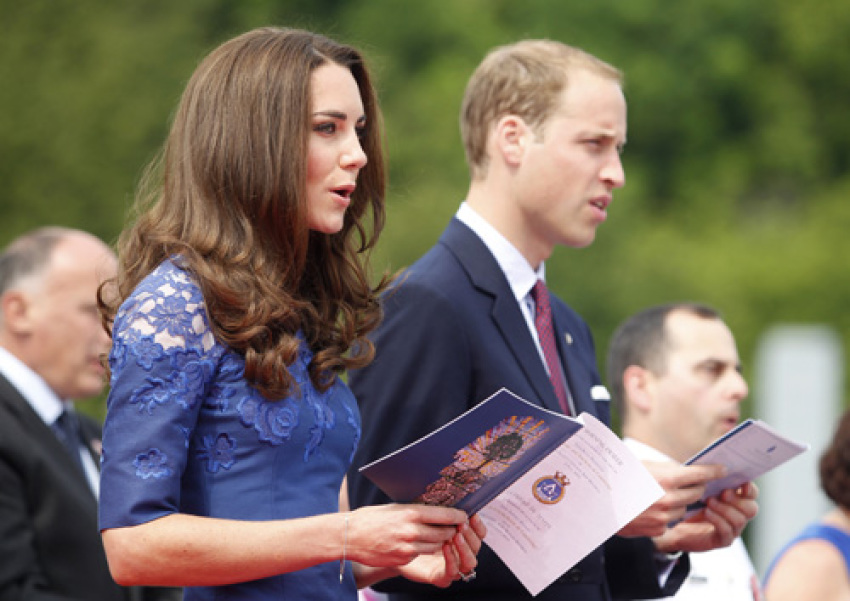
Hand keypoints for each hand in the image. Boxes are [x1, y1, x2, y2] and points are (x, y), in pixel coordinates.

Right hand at [347, 504, 474, 568]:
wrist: (349, 536)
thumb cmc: (371, 517)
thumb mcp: (394, 507)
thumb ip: (414, 510)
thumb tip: (434, 509)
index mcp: (411, 513)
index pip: (445, 515)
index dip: (458, 516)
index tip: (464, 516)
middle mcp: (412, 531)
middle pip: (445, 533)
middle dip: (451, 530)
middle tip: (454, 526)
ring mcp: (408, 548)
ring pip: (436, 546)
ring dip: (440, 541)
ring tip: (438, 534)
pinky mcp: (403, 559)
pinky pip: (421, 554)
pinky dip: (422, 549)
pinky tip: (416, 543)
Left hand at [397, 514, 486, 586]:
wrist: (393, 548)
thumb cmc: (411, 530)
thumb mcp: (427, 517)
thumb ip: (442, 512)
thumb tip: (453, 497)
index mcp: (460, 537)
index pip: (478, 533)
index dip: (478, 525)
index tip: (472, 515)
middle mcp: (459, 553)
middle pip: (477, 546)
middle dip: (471, 534)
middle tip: (462, 525)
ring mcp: (452, 566)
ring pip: (470, 562)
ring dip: (465, 548)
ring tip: (456, 535)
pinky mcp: (441, 577)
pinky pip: (452, 572)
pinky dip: (452, 559)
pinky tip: (445, 547)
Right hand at [618, 461, 725, 537]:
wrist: (598, 502)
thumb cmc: (618, 478)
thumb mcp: (643, 466)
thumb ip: (668, 469)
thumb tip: (688, 471)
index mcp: (666, 479)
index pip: (700, 474)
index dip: (713, 471)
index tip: (722, 470)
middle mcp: (668, 498)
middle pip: (697, 492)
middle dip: (695, 486)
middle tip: (689, 482)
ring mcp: (664, 516)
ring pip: (684, 508)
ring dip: (679, 502)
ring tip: (659, 495)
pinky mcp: (658, 529)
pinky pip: (671, 521)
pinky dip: (666, 515)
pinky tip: (650, 507)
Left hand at [653, 482, 758, 552]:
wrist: (674, 522)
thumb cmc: (687, 500)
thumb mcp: (698, 486)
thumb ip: (710, 478)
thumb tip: (716, 466)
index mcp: (736, 499)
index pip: (751, 494)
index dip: (750, 489)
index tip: (742, 484)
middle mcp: (738, 514)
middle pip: (751, 509)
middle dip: (738, 500)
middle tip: (723, 493)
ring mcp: (732, 529)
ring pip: (740, 520)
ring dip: (725, 509)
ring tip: (709, 501)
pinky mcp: (722, 540)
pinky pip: (727, 532)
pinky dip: (718, 521)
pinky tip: (707, 512)